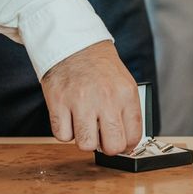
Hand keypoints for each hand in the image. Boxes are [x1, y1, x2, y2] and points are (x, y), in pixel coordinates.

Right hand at [41, 41, 141, 155]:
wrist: (75, 46)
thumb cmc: (101, 69)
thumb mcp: (125, 85)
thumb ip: (128, 113)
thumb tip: (127, 145)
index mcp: (126, 95)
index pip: (134, 136)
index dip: (127, 145)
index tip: (122, 143)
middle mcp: (106, 99)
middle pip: (112, 146)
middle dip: (108, 147)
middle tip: (103, 138)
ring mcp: (81, 101)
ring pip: (86, 145)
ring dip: (85, 139)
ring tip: (86, 125)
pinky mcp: (59, 102)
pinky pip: (62, 136)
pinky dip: (66, 132)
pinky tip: (71, 119)